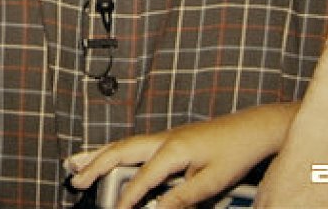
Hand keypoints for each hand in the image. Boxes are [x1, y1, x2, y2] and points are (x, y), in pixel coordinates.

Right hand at [66, 103, 294, 208]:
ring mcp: (165, 136)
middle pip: (120, 151)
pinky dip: (114, 150)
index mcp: (172, 149)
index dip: (126, 199)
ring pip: (123, 144)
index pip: (141, 178)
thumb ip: (182, 198)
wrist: (253, 129)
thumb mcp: (211, 181)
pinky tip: (108, 157)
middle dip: (94, 166)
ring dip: (98, 154)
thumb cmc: (235, 153)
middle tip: (74, 180)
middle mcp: (163, 139)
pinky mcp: (170, 139)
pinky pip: (134, 144)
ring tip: (75, 163)